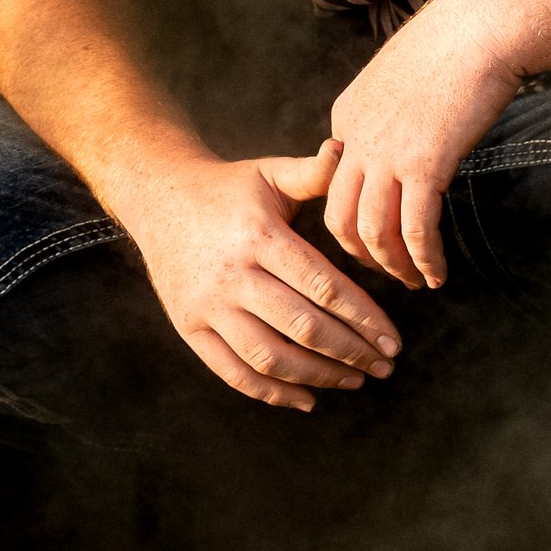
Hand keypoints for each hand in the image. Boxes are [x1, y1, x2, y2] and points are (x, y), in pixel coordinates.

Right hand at [120, 145, 401, 410]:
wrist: (157, 198)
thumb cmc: (228, 187)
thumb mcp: (269, 172)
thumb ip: (313, 172)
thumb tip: (348, 151)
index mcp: (259, 236)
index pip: (322, 286)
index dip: (363, 318)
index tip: (392, 340)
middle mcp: (232, 275)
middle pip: (302, 327)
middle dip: (351, 352)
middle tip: (385, 366)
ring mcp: (207, 305)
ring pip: (269, 357)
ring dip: (318, 376)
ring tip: (354, 380)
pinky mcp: (188, 327)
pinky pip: (232, 372)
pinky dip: (271, 393)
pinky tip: (307, 399)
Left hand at [324, 0, 526, 290]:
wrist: (481, 26)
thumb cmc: (452, 43)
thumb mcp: (400, 77)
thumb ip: (390, 114)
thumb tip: (405, 142)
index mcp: (345, 117)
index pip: (333, 186)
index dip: (352, 220)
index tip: (376, 239)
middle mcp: (356, 139)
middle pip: (340, 218)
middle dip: (363, 256)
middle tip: (388, 273)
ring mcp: (387, 154)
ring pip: (374, 233)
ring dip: (394, 266)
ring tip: (416, 282)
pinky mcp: (424, 166)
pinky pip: (416, 230)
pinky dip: (425, 260)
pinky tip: (438, 274)